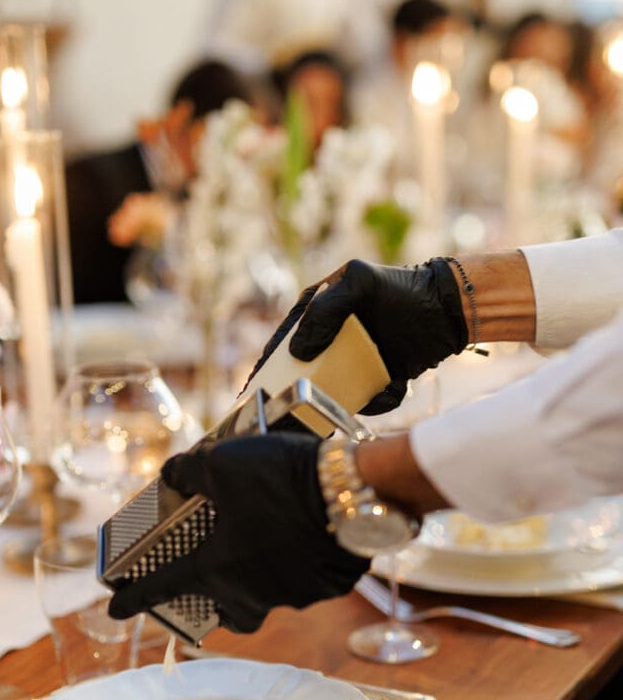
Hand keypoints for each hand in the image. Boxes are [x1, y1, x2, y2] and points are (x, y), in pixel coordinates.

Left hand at [108, 433, 368, 632]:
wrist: (350, 493)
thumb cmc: (277, 479)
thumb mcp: (220, 462)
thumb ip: (187, 472)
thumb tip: (171, 475)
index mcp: (214, 568)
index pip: (159, 589)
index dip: (132, 599)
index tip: (113, 609)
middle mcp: (249, 592)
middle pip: (222, 611)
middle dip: (210, 603)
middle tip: (209, 582)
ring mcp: (290, 595)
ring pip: (264, 600)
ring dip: (255, 582)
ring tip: (261, 552)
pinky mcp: (324, 589)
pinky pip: (302, 586)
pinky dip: (295, 568)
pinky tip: (301, 541)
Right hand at [244, 258, 467, 413]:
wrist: (447, 311)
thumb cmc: (402, 290)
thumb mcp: (360, 285)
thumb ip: (326, 310)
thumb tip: (299, 351)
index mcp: (316, 311)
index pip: (283, 342)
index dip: (265, 369)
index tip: (252, 394)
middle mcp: (331, 339)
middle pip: (303, 376)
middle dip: (302, 396)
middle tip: (297, 414)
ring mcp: (352, 361)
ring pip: (334, 393)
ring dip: (347, 402)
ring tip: (367, 394)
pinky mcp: (376, 379)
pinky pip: (367, 400)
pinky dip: (380, 400)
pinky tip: (397, 385)